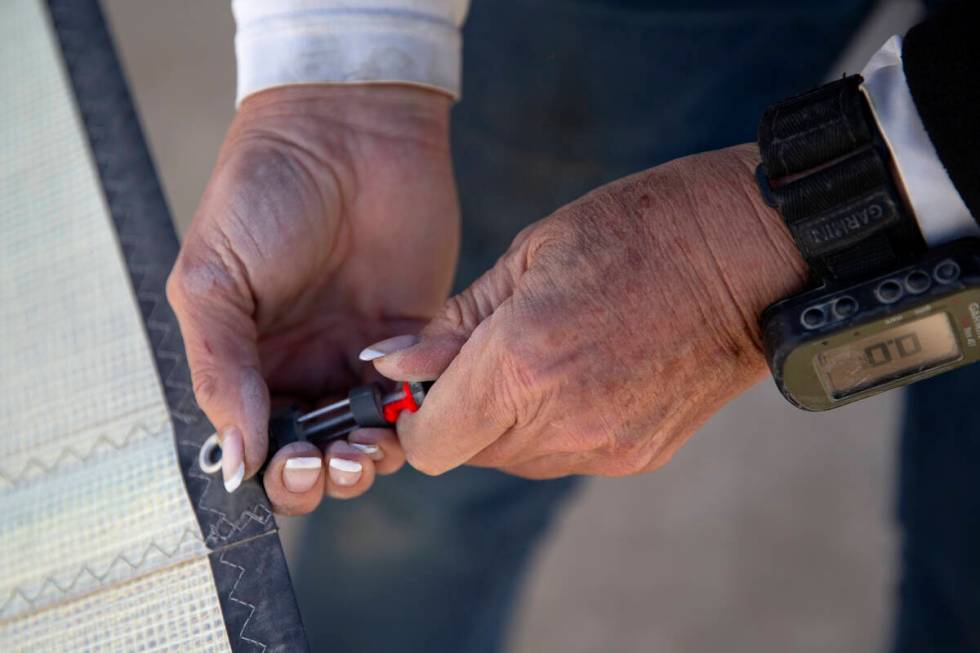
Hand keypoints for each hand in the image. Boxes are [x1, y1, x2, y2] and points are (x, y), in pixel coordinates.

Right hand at [166, 85, 458, 511]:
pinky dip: (412, 418)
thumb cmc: (263, 194)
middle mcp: (302, 365)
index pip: (254, 440)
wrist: (347, 130)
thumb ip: (220, 369)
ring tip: (368, 450)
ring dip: (367, 459)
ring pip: (366, 437)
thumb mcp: (213, 281)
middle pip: (312, 452)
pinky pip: (414, 398)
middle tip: (328, 463)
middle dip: (319, 476)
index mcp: (246, 358)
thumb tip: (236, 456)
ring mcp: (357, 354)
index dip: (269, 469)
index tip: (286, 463)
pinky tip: (405, 413)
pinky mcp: (409, 337)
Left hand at [369, 144, 806, 478]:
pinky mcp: (637, 457)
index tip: (425, 377)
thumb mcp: (529, 255)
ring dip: (507, 418)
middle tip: (490, 350)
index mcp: (520, 365)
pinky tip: (585, 370)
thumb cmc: (639, 233)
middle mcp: (558, 424)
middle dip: (461, 410)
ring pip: (515, 459)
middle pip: (468, 453)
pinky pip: (564, 455)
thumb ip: (454, 324)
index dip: (415, 415)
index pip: (428, 444)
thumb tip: (390, 365)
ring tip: (545, 353)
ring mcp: (602, 448)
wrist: (751, 256)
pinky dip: (554, 424)